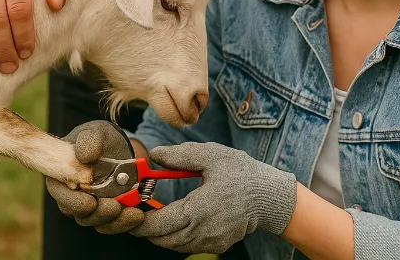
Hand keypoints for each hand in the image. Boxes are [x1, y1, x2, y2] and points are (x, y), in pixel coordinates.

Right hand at [46, 122, 144, 232]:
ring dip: (115, 221)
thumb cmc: (99, 139)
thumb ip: (89, 140)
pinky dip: (126, 222)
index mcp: (62, 177)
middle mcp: (73, 196)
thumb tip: (84, 156)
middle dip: (98, 214)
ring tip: (132, 213)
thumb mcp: (96, 132)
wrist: (119, 148)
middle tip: (115, 207)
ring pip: (98, 222)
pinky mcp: (108, 213)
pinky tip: (138, 216)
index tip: (90, 203)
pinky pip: (114, 224)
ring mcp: (91, 207)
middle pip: (80, 214)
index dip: (73, 202)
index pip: (60, 194)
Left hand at [130, 142, 296, 253]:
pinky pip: (187, 246)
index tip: (129, 209)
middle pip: (160, 239)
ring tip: (154, 214)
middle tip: (136, 211)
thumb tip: (155, 154)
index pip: (156, 224)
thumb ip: (181, 155)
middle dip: (145, 227)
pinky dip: (176, 236)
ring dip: (160, 233)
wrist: (270, 197)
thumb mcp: (212, 156)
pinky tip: (176, 219)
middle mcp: (201, 232)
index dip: (138, 219)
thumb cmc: (242, 174)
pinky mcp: (216, 246)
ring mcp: (209, 242)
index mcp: (197, 210)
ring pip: (172, 245)